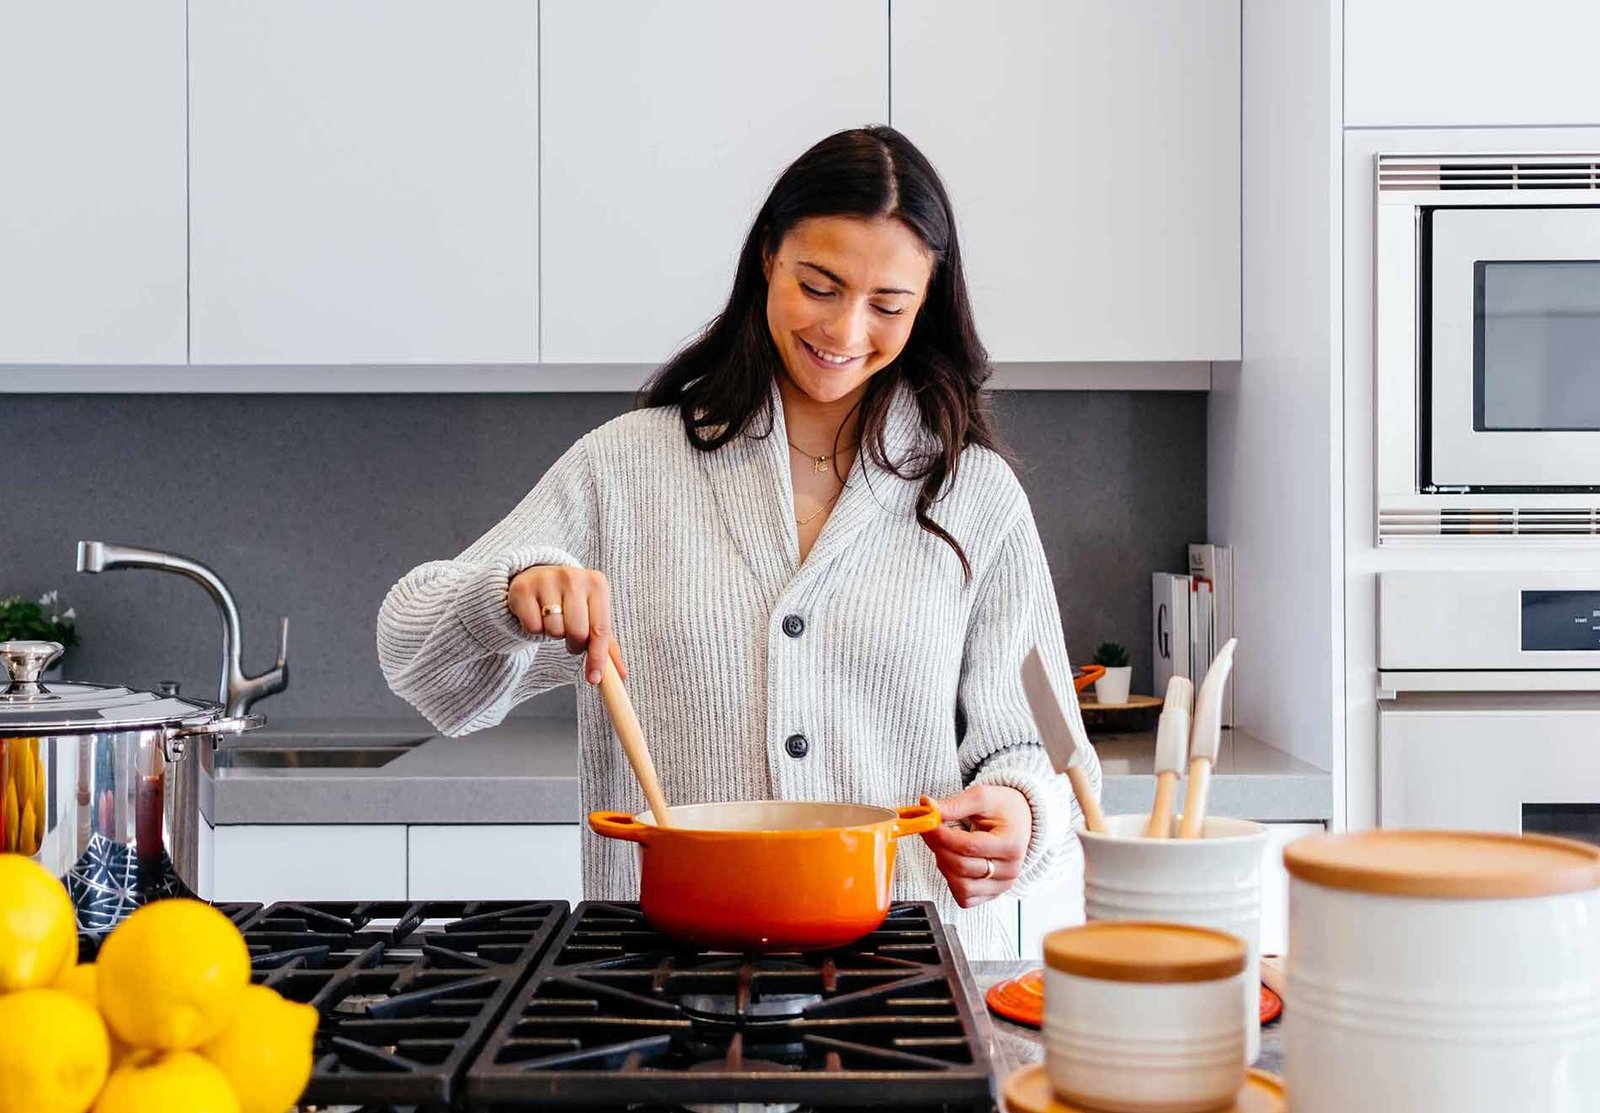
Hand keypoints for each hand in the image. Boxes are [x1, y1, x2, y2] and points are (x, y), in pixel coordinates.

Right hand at [507, 565, 626, 685]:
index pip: (600, 629)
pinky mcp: (523, 588)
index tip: (594, 679)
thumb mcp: (592, 614)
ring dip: (553, 634)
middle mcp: (573, 577)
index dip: (598, 657)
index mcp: (597, 583)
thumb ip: (606, 644)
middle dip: (574, 644)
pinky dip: (534, 629)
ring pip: (554, 630)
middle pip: (577, 632)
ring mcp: (547, 580)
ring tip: (553, 620)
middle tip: (570, 639)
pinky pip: (532, 627)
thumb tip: (621, 675)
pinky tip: (537, 615)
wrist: (538, 576)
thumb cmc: (571, 600)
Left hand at [918, 785, 1031, 907]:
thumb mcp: (981, 797)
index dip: (942, 837)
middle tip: (929, 831)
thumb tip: (928, 808)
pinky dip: (952, 882)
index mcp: (1011, 844)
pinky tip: (952, 862)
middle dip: (939, 848)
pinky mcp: (991, 894)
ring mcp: (1002, 885)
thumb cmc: (1003, 808)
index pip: (969, 847)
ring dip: (944, 865)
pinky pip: (964, 898)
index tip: (928, 824)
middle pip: (962, 867)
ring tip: (944, 846)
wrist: (1019, 820)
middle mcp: (1010, 870)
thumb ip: (955, 805)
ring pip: (961, 886)